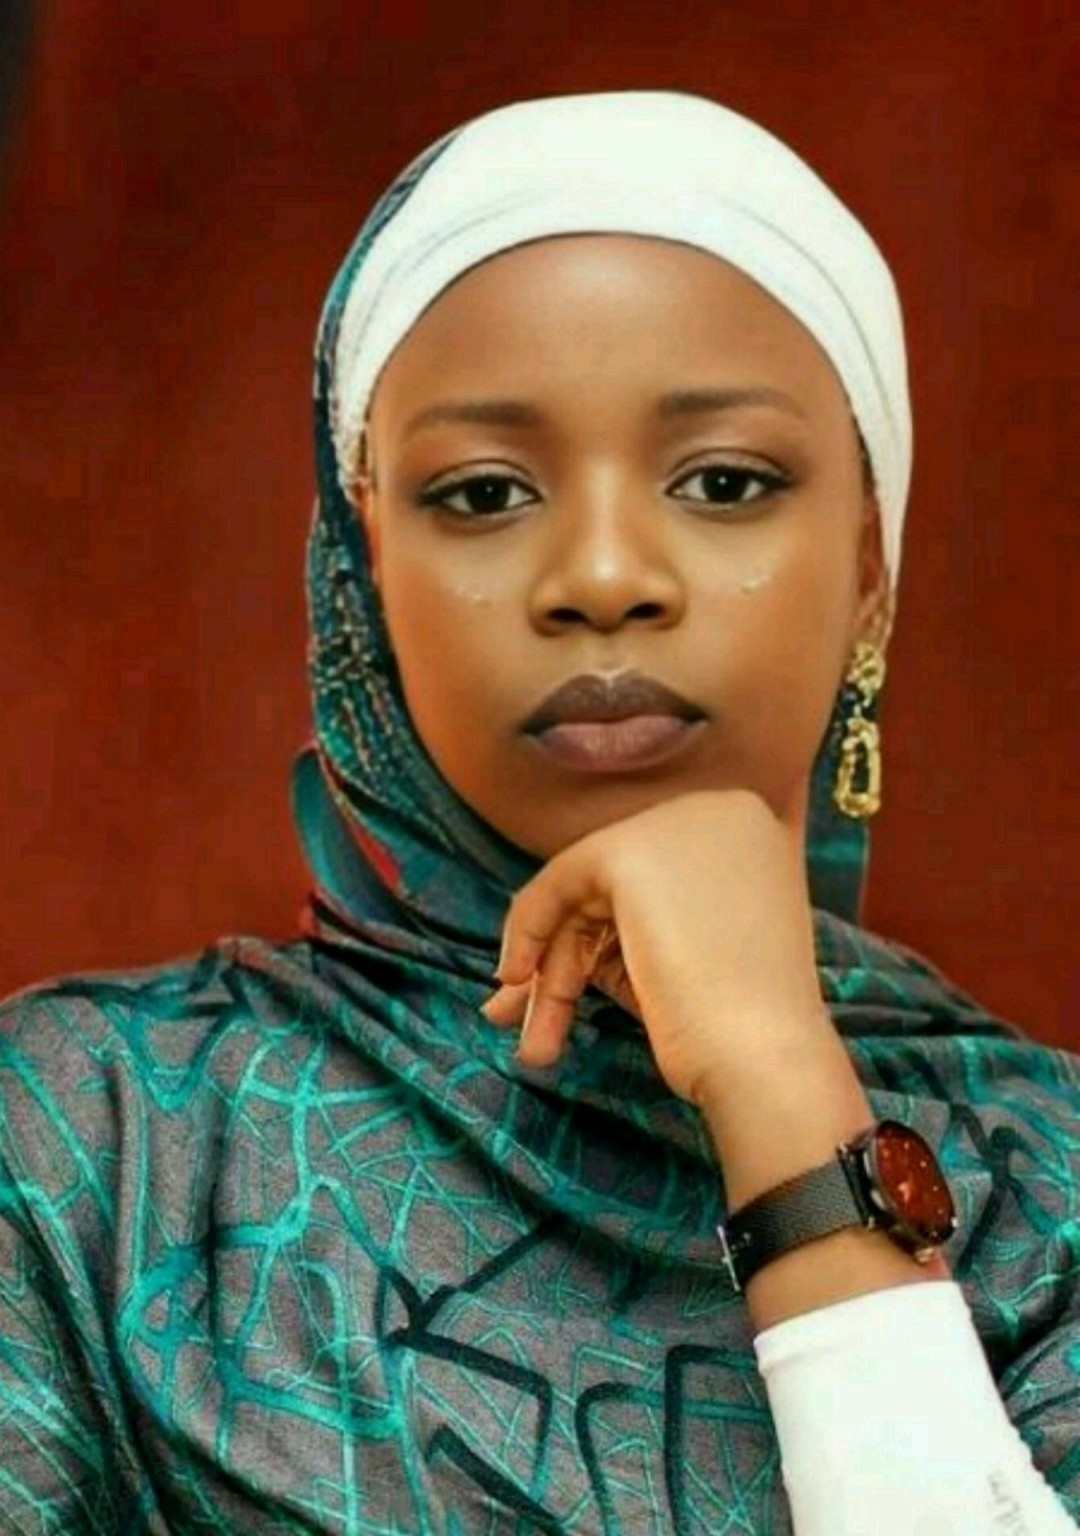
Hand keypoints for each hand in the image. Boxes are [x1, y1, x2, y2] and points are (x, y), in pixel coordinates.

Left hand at [481, 789, 845, 1119]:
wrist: (767, 1062)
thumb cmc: (738, 1028)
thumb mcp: (691, 951)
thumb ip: (641, 918)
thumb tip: (562, 923)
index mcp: (749, 830)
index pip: (655, 876)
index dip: (608, 935)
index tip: (576, 989)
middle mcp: (718, 810)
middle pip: (616, 882)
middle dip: (567, 954)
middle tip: (530, 1021)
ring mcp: (677, 823)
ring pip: (583, 888)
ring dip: (551, 968)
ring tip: (534, 1043)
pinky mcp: (630, 852)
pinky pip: (558, 883)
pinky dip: (529, 932)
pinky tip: (516, 980)